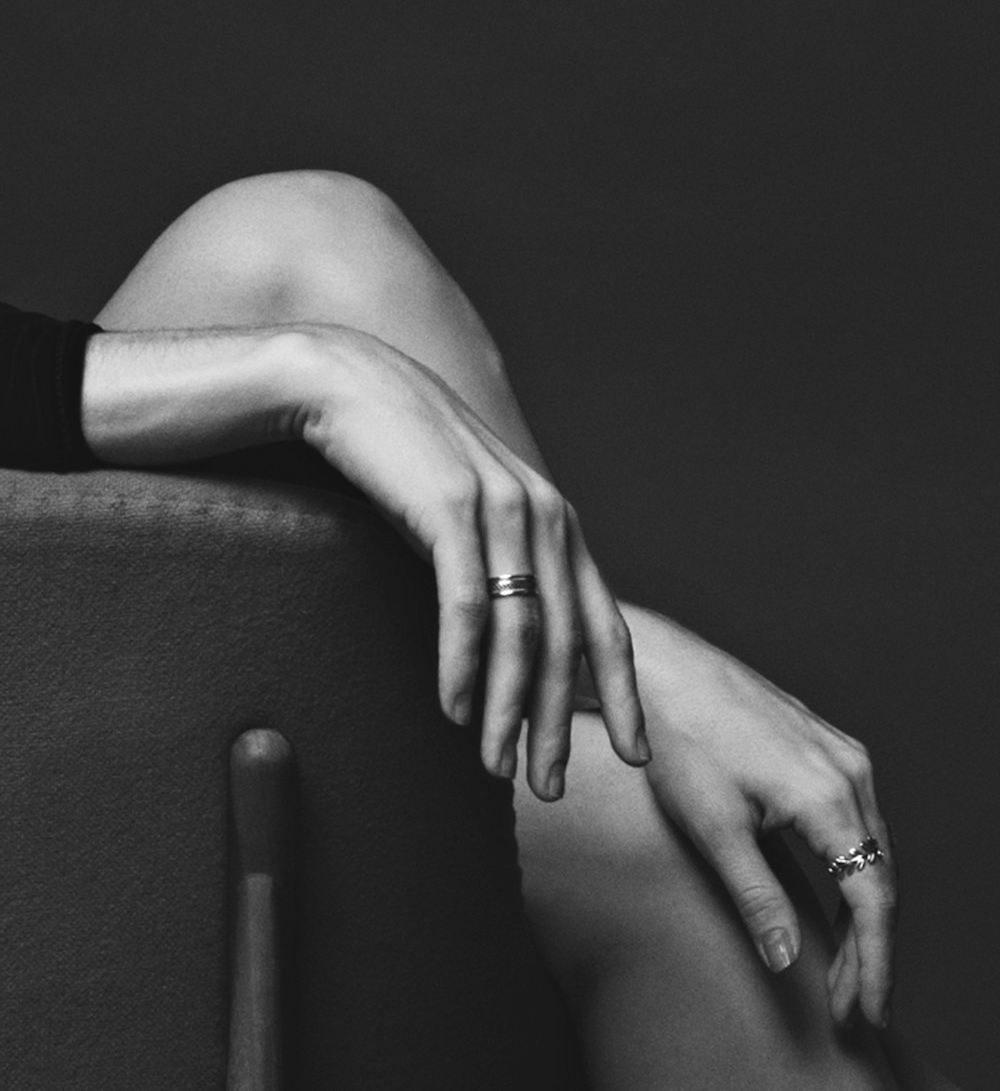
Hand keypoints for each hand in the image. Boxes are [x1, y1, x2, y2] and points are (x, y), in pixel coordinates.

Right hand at [289, 326, 649, 799]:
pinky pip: (466, 606)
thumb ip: (508, 559)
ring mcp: (502, 508)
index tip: (636, 756)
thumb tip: (522, 636)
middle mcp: (545, 515)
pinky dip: (464, 666)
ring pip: (522, 633)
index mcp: (559, 523)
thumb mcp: (476, 511)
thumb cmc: (409, 459)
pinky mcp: (451, 508)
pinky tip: (454, 710)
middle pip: (569, 642)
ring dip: (511, 710)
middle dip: (560, 723)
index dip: (624, 695)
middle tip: (547, 786)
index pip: (606, 623)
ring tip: (497, 768)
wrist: (354, 388)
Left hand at [621, 603, 896, 1027]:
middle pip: (879, 875)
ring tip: (842, 964)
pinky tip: (836, 893)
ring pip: (871, 846)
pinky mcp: (823, 741)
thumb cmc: (678, 741)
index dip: (873, 963)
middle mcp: (848, 768)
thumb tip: (786, 960)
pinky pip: (857, 816)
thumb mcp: (713, 827)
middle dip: (867, 946)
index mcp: (827, 794)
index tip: (864, 1012)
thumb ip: (757, 896)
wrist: (660, 669)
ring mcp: (839, 750)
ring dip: (861, 908)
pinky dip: (852, 864)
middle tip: (848, 1003)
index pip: (873, 897)